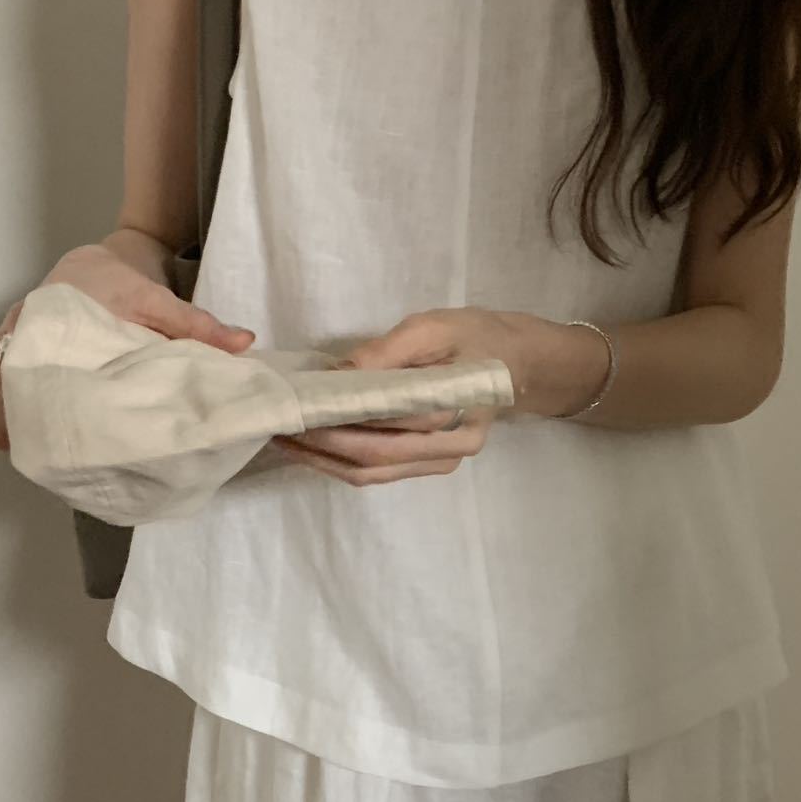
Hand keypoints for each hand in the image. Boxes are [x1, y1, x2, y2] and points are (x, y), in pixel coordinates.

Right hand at [0, 241, 254, 451]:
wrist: (95, 262)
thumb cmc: (119, 281)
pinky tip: (58, 450)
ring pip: (3, 406)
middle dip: (32, 435)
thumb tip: (245, 344)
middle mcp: (10, 342)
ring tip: (65, 465)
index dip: (32, 418)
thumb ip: (197, 325)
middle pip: (5, 402)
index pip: (17, 378)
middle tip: (69, 467)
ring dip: (28, 432)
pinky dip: (28, 424)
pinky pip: (9, 403)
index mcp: (37, 324)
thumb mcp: (158, 300)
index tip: (61, 446)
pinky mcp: (14, 367)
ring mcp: (6, 355)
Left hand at [271, 305, 608, 486]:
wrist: (518, 361)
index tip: (299, 403)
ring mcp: (443, 462)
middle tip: (282, 425)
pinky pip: (381, 474)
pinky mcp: (432, 465)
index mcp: (461, 409)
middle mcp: (455, 446)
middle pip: (378, 456)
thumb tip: (335, 374)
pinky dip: (343, 464)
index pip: (390, 420)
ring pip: (374, 474)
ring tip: (288, 440)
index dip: (341, 416)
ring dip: (326, 461)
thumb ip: (387, 352)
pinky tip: (315, 449)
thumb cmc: (477, 337)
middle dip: (323, 444)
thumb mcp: (435, 326)